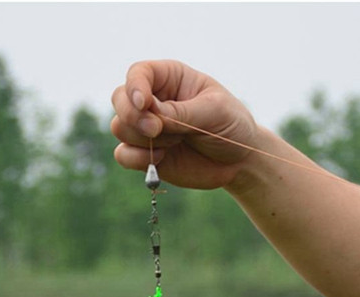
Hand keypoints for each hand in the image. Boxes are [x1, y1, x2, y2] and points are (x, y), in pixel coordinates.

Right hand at [111, 60, 257, 189]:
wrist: (240, 160)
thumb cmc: (231, 125)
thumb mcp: (214, 111)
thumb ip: (182, 112)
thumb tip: (151, 115)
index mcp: (169, 78)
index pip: (138, 73)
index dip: (135, 86)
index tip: (144, 103)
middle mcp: (153, 101)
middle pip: (120, 99)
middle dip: (133, 115)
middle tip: (157, 129)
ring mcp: (147, 129)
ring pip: (120, 128)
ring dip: (143, 138)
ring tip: (176, 143)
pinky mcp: (147, 155)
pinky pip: (123, 155)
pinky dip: (136, 159)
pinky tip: (162, 159)